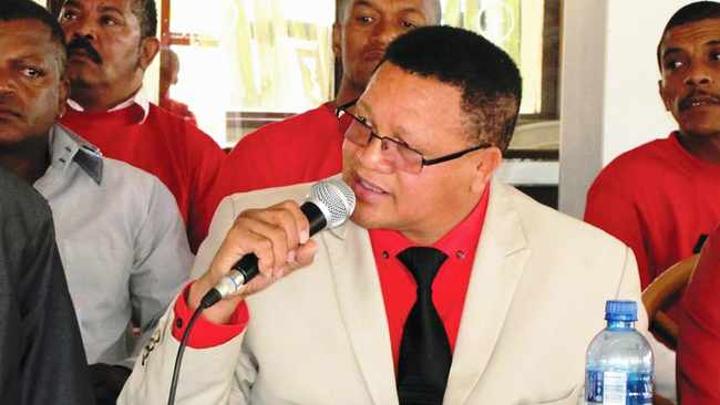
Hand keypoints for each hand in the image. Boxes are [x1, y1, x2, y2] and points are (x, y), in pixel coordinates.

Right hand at [189, 201, 316, 322]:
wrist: (229, 288)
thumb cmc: (252, 272)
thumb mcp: (284, 265)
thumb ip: (300, 256)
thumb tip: (312, 245)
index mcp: (265, 217)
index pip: (290, 207)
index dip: (301, 224)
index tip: (301, 242)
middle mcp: (254, 216)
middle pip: (286, 218)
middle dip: (290, 245)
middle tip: (283, 260)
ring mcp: (244, 224)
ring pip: (277, 234)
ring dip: (278, 258)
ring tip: (271, 268)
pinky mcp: (236, 235)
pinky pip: (264, 245)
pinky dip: (268, 262)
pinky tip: (262, 268)